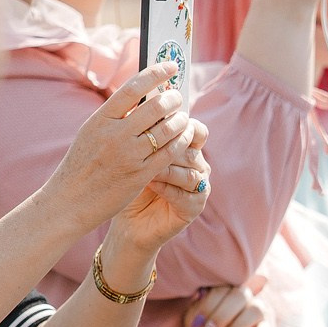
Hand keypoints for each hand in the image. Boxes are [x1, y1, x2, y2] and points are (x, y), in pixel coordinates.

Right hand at [39, 64, 194, 232]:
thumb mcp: (92, 133)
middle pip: (156, 107)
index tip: (171, 67)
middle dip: (173, 99)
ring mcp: (129, 155)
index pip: (133, 88)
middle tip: (177, 98)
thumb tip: (142, 95)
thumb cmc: (82, 165)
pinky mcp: (142, 174)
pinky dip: (183, 141)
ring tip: (183, 118)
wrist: (70, 200)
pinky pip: (171, 152)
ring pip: (168, 129)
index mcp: (100, 119)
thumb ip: (115, 116)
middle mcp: (115, 134)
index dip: (156, 74)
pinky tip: (186, 137)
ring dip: (181, 120)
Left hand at [111, 118, 210, 253]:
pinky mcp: (194, 207)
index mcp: (186, 149)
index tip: (159, 120)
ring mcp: (199, 187)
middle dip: (170, 146)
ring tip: (146, 168)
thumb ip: (141, 133)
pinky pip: (186, 194)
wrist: (129, 222)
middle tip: (147, 143)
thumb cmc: (129, 183)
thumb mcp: (133, 155)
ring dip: (167, 168)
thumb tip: (136, 104)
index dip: (183, 123)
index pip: (195, 129)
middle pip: (192, 149)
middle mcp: (197, 166)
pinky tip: (150, 184)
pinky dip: (168, 188)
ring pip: (191, 171)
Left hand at [182, 275, 271, 326]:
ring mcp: (259, 316)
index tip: (198, 323)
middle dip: (222, 315)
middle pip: (241, 294)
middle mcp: (247, 299)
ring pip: (255, 311)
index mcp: (228, 292)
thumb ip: (197, 306)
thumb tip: (203, 292)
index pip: (223, 288)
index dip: (209, 304)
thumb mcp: (194, 322)